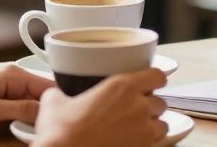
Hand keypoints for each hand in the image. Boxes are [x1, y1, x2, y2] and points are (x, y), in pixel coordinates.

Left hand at [0, 64, 51, 133]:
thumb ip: (20, 110)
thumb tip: (47, 111)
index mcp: (14, 75)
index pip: (48, 86)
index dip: (56, 104)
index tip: (57, 121)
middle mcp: (14, 80)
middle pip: (41, 98)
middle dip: (41, 115)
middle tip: (37, 131)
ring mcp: (7, 91)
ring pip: (31, 108)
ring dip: (29, 122)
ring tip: (20, 131)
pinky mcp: (0, 103)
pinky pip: (19, 114)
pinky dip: (17, 124)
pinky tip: (10, 131)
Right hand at [32, 68, 168, 146]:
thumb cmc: (60, 132)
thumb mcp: (54, 102)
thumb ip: (61, 92)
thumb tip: (56, 94)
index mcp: (122, 86)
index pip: (157, 76)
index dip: (154, 80)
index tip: (148, 84)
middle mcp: (138, 106)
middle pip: (160, 102)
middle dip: (150, 107)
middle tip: (133, 112)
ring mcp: (143, 131)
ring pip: (161, 126)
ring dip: (152, 127)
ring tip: (135, 131)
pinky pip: (155, 145)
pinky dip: (147, 144)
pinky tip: (131, 144)